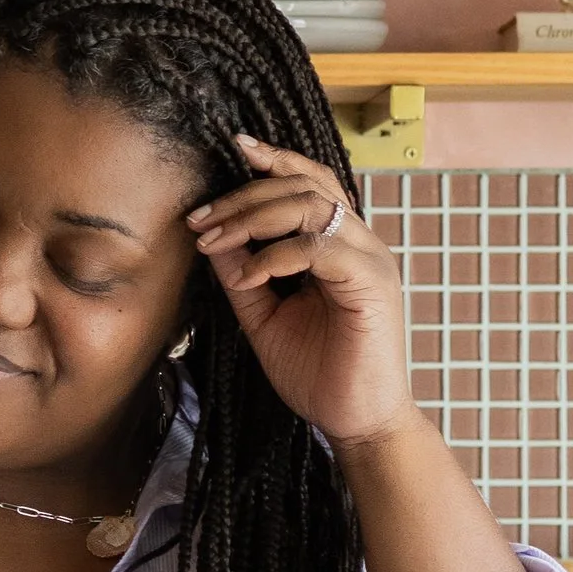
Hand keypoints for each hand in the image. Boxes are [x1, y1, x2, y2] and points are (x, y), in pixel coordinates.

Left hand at [185, 135, 415, 452]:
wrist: (356, 422)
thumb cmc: (318, 374)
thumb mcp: (266, 318)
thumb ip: (243, 278)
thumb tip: (213, 241)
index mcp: (340, 245)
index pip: (312, 182)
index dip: (275, 161)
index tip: (234, 148)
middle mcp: (361, 243)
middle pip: (305, 186)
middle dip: (245, 195)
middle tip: (200, 218)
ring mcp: (371, 260)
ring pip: (313, 205)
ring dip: (254, 216)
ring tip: (213, 240)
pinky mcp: (372, 284)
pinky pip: (321, 248)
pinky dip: (277, 255)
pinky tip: (248, 274)